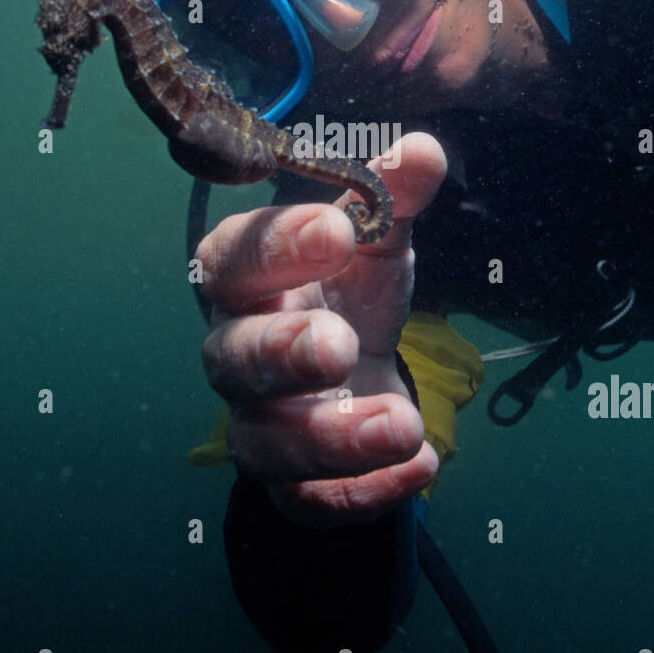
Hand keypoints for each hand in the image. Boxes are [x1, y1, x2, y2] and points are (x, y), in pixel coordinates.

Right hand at [197, 132, 445, 527]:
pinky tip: (418, 466)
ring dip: (331, 438)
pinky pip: (308, 502)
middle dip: (282, 354)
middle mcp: (236, 352)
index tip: (339, 229)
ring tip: (403, 423)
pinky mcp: (294, 484)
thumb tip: (422, 150)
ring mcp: (259, 423)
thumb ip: (392, 199)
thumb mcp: (378, 241)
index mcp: (247, 279)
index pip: (236, 258)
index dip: (278, 245)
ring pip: (263, 443)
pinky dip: (361, 493)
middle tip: (341, 344)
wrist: (357, 374)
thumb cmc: (350, 291)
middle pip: (231, 359)